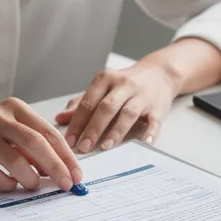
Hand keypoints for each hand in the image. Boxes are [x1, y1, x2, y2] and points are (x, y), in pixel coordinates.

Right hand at [0, 98, 81, 191]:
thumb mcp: (13, 131)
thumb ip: (36, 146)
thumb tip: (63, 171)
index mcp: (16, 108)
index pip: (48, 132)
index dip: (65, 155)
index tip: (76, 174)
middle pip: (35, 143)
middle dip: (55, 167)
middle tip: (65, 184)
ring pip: (14, 159)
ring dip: (30, 178)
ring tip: (34, 185)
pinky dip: (7, 183)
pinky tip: (11, 185)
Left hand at [56, 63, 181, 153]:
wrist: (159, 74)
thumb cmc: (126, 85)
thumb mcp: (102, 88)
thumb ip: (82, 103)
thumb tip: (60, 118)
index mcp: (105, 79)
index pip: (88, 102)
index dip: (77, 122)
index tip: (69, 140)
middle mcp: (124, 85)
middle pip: (106, 107)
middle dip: (93, 128)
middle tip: (84, 147)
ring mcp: (142, 96)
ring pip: (128, 113)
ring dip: (116, 131)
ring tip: (105, 146)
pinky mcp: (157, 107)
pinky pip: (154, 121)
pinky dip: (149, 132)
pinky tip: (142, 143)